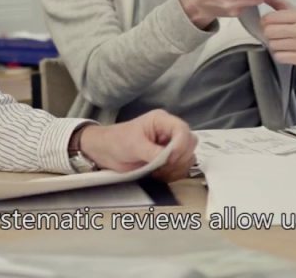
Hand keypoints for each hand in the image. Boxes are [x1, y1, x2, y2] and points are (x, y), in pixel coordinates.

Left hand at [77, 110, 196, 181]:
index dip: (180, 146)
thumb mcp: (134, 146)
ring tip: (158, 171)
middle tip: (162, 166)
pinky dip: (173, 174)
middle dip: (179, 158)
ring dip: (176, 168)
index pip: (183, 130)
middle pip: (190, 144)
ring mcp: (170, 146)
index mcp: (162, 121)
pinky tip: (159, 174)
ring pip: (188, 157)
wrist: (105, 152)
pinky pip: (181, 168)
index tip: (168, 159)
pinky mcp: (169, 159)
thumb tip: (169, 159)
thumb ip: (153, 152)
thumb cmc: (117, 142)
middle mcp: (169, 132)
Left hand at [260, 0, 295, 67]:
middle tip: (274, 33)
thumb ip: (278, 3)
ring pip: (273, 45)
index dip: (265, 21)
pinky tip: (287, 51)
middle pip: (269, 32)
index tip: (268, 23)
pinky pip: (279, 57)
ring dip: (274, 44)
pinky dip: (279, 54)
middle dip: (268, 33)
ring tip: (282, 42)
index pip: (270, 18)